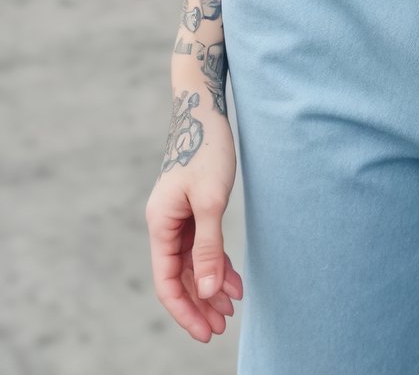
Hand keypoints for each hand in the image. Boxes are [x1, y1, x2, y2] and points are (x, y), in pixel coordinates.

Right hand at [145, 85, 242, 340]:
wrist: (205, 109)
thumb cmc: (207, 148)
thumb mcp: (211, 200)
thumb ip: (209, 247)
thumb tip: (208, 291)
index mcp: (161, 224)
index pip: (168, 281)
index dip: (186, 310)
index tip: (207, 332)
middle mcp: (165, 224)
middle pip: (179, 277)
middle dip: (200, 304)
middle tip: (223, 327)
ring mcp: (178, 217)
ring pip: (192, 264)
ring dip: (210, 286)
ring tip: (232, 308)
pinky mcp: (193, 208)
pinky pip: (202, 246)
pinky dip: (217, 263)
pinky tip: (235, 279)